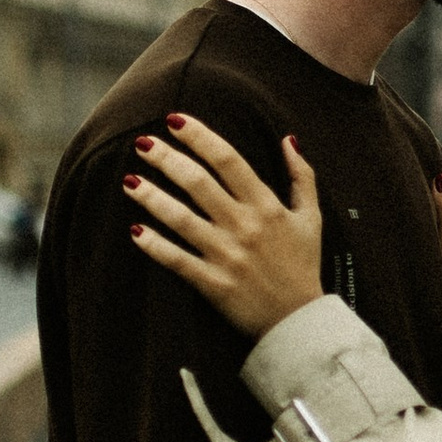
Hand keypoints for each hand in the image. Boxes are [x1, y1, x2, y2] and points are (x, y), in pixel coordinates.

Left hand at [127, 113, 323, 338]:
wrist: (299, 321)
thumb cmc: (303, 265)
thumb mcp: (312, 218)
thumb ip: (302, 176)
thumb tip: (289, 139)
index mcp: (266, 206)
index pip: (228, 160)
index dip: (199, 136)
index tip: (174, 120)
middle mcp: (244, 226)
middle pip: (198, 182)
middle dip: (167, 159)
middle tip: (143, 142)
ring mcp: (227, 255)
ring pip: (181, 219)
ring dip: (151, 197)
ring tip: (129, 180)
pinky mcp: (213, 283)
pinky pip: (177, 260)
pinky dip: (154, 245)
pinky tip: (135, 229)